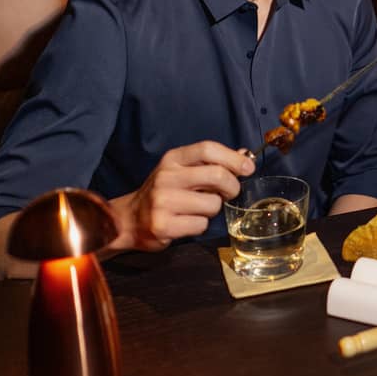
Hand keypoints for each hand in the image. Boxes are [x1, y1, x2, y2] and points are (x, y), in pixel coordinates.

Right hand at [109, 140, 254, 252]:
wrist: (128, 220)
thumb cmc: (163, 193)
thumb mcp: (182, 171)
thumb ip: (211, 163)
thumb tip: (244, 155)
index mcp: (173, 159)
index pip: (208, 149)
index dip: (233, 158)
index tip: (248, 168)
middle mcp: (166, 176)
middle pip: (217, 175)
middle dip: (232, 187)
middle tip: (229, 194)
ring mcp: (162, 201)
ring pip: (212, 204)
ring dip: (213, 210)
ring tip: (197, 210)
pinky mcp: (162, 225)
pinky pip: (201, 225)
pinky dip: (200, 226)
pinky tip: (186, 223)